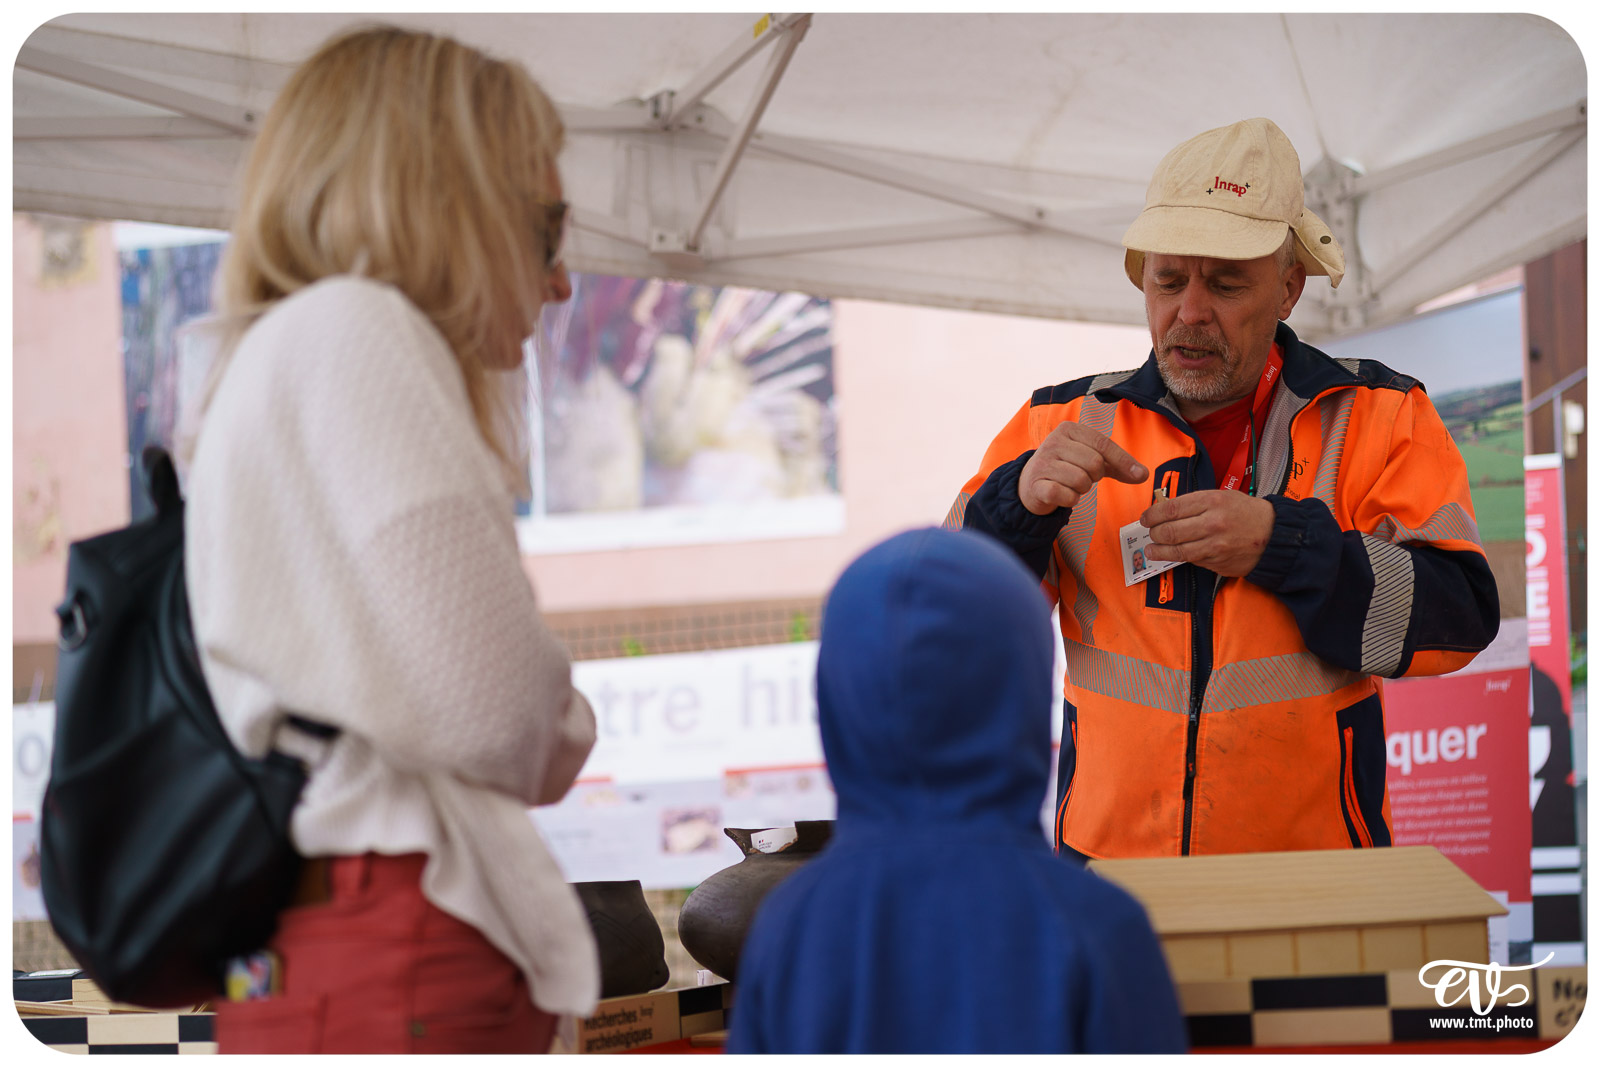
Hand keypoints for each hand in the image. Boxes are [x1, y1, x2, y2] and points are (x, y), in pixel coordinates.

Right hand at [1019, 422, 1148, 514]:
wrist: (1030, 484)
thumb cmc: (1065, 468)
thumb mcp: (1090, 458)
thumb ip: (1117, 465)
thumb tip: (1143, 474)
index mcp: (1069, 429)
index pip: (1103, 444)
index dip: (1123, 461)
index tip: (1140, 475)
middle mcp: (1054, 442)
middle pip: (1094, 463)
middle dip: (1095, 476)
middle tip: (1084, 477)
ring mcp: (1043, 463)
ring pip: (1081, 481)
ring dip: (1082, 489)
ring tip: (1071, 485)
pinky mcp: (1036, 485)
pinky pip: (1066, 496)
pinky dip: (1070, 500)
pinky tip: (1062, 495)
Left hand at [1140, 491, 1274, 576]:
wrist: (1274, 534)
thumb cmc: (1246, 513)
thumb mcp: (1221, 497)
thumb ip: (1194, 503)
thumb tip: (1164, 510)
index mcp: (1211, 501)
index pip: (1170, 509)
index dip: (1152, 515)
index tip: (1145, 518)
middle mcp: (1212, 523)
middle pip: (1168, 531)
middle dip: (1153, 533)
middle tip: (1150, 533)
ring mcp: (1214, 545)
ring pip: (1176, 550)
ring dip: (1158, 551)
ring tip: (1152, 549)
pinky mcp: (1217, 563)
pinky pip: (1190, 560)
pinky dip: (1178, 558)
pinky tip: (1172, 554)